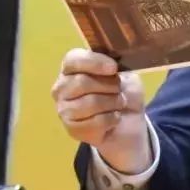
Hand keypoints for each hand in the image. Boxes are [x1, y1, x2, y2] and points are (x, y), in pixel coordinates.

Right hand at [51, 49, 151, 173]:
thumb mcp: (124, 72)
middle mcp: (62, 87)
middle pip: (82, 82)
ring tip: (119, 103)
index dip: (94, 62)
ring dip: (113, 102)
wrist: (128, 121)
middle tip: (119, 89)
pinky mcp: (72, 129)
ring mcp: (64, 110)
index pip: (73, 60)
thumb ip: (116, 64)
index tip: (114, 68)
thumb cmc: (122, 91)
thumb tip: (113, 63)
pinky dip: (113, 118)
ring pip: (91, 103)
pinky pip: (97, 122)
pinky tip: (115, 117)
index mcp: (71, 67)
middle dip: (109, 85)